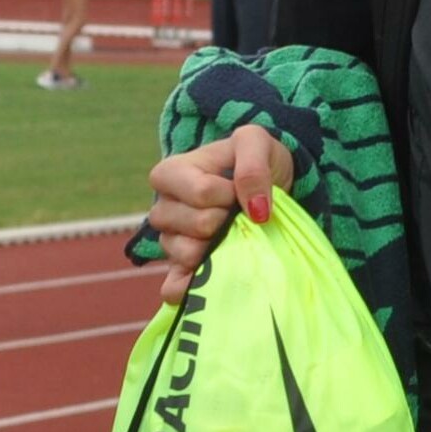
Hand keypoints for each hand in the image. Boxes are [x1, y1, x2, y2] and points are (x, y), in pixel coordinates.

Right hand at [144, 124, 292, 304]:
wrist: (267, 184)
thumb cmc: (254, 159)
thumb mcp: (256, 142)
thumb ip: (253, 166)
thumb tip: (255, 210)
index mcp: (170, 173)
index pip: (201, 194)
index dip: (229, 194)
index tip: (237, 188)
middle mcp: (163, 208)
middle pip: (196, 226)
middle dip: (226, 221)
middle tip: (235, 213)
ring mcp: (170, 241)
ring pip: (187, 255)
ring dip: (218, 248)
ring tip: (229, 234)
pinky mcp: (181, 268)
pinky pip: (174, 287)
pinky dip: (190, 288)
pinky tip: (209, 286)